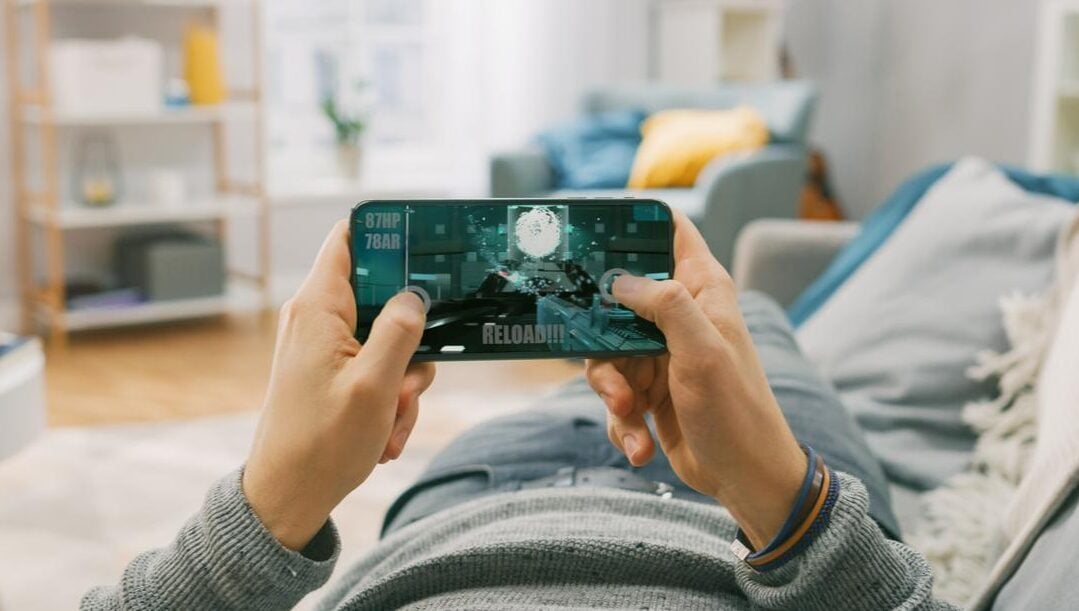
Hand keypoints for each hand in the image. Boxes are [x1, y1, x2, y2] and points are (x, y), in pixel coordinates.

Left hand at [243, 220, 434, 550]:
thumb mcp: (374, 386)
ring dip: (403, 382)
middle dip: (409, 340)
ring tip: (391, 420)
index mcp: (318, 308)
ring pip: (389, 340)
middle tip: (408, 380)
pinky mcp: (332, 371)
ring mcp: (325, 346)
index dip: (388, 234)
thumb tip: (417, 296)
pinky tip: (384, 433)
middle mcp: (317, 319)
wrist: (287, 498)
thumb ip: (399, 332)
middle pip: (384, 297)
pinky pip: (377, 368)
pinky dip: (389, 398)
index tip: (426, 247)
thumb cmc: (320, 445)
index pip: (350, 238)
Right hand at [585, 212, 804, 547]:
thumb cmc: (736, 411)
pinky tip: (639, 444)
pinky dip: (621, 423)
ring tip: (628, 412)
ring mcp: (660, 354)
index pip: (670, 231)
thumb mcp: (702, 352)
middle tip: (608, 360)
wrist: (745, 478)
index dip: (635, 222)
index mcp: (702, 290)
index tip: (593, 228)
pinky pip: (614, 395)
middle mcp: (679, 315)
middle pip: (617, 299)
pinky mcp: (649, 391)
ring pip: (607, 352)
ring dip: (611, 389)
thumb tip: (620, 280)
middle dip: (602, 336)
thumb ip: (665, 305)